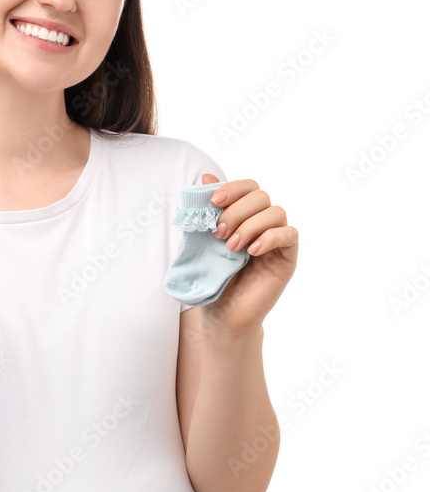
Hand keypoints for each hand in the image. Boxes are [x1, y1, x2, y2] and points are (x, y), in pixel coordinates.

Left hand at [199, 173, 297, 334]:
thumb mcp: (203, 242)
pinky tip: (252, 251)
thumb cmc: (212, 277)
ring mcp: (278, 239)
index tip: (213, 202)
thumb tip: (205, 177)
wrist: (222, 314)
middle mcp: (263, 223)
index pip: (248, 187)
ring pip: (276, 212)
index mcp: (244, 215)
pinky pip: (289, 235)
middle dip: (237, 211)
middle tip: (218, 233)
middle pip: (261, 196)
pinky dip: (270, 238)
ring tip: (231, 247)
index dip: (232, 188)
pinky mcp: (288, 257)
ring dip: (250, 225)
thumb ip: (206, 212)